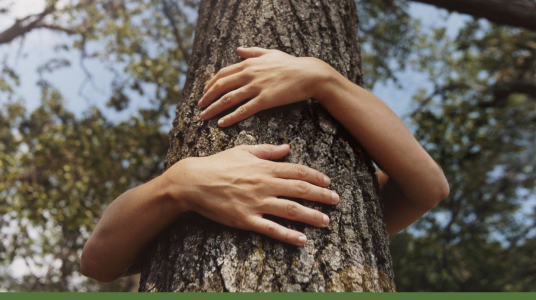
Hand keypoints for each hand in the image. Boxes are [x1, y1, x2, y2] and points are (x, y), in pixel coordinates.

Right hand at [163, 144, 339, 245]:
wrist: (193, 182)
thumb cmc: (218, 164)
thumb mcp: (243, 151)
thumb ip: (267, 151)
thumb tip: (287, 147)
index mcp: (265, 168)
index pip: (297, 171)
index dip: (315, 176)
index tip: (328, 181)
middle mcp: (264, 185)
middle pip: (300, 190)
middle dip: (321, 195)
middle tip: (336, 201)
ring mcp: (256, 203)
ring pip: (291, 210)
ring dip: (311, 216)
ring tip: (326, 221)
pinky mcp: (246, 219)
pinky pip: (271, 228)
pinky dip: (288, 235)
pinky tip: (302, 240)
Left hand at [198, 47, 332, 126]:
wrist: (309, 74)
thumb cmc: (292, 64)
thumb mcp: (270, 53)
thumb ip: (253, 51)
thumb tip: (238, 49)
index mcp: (249, 63)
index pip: (223, 73)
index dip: (211, 84)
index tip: (205, 92)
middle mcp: (249, 74)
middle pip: (221, 86)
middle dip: (207, 97)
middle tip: (199, 107)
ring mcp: (256, 87)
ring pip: (229, 99)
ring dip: (214, 109)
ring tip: (204, 117)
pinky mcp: (265, 100)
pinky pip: (243, 110)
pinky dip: (230, 117)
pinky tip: (222, 123)